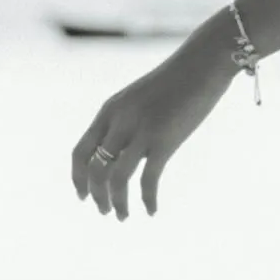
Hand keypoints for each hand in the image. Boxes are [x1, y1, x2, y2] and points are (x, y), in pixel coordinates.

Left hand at [67, 30, 232, 220]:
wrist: (202, 63)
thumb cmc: (176, 81)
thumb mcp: (141, 98)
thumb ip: (127, 120)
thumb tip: (124, 146)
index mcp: (109, 111)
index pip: (80, 152)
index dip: (78, 178)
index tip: (83, 196)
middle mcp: (119, 122)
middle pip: (94, 169)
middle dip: (96, 196)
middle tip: (106, 212)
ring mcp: (140, 131)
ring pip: (116, 178)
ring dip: (117, 203)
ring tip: (122, 216)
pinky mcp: (164, 140)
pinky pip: (149, 180)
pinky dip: (147, 200)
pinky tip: (151, 211)